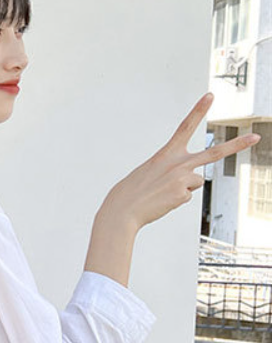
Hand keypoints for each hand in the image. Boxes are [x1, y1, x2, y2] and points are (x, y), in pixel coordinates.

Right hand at [102, 92, 260, 231]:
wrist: (122, 210)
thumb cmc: (131, 192)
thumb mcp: (149, 173)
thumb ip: (172, 170)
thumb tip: (193, 182)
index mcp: (166, 154)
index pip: (185, 127)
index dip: (198, 110)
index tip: (210, 96)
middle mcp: (178, 164)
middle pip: (214, 154)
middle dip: (237, 145)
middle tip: (256, 137)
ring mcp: (182, 179)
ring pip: (195, 181)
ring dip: (182, 188)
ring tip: (162, 193)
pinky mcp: (183, 195)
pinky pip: (186, 196)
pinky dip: (174, 200)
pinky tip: (161, 201)